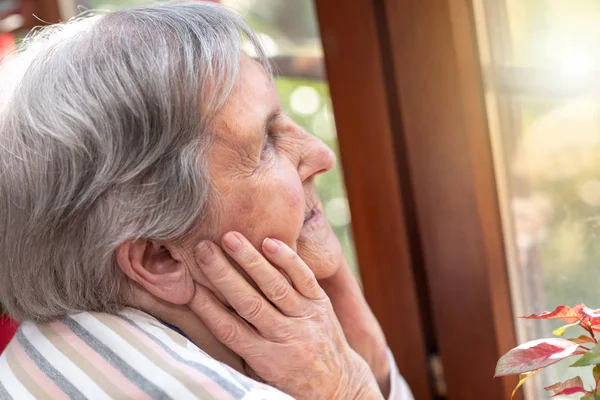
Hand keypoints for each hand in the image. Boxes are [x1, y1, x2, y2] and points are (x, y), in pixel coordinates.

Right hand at [188, 232, 382, 399]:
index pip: (229, 330)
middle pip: (249, 304)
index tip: (187, 285)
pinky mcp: (321, 304)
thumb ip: (240, 343)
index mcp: (264, 358)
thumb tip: (206, 311)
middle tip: (202, 250)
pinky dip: (287, 260)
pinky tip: (269, 242)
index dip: (207, 308)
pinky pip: (304, 279)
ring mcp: (305, 318)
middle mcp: (285, 337)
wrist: (339, 384)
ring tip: (230, 238)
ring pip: (275, 287)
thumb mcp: (262, 370)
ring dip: (251, 261)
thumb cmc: (290, 377)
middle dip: (224, 275)